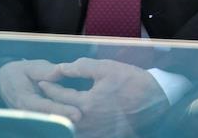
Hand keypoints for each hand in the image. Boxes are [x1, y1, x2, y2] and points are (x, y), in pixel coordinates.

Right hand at [0, 60, 80, 122]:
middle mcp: (28, 112)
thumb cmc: (20, 72)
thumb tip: (60, 72)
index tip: (77, 112)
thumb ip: (46, 71)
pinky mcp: (37, 117)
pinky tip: (75, 117)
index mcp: (26, 100)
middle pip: (50, 118)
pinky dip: (62, 118)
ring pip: (50, 121)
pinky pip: (49, 120)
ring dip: (65, 120)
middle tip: (83, 117)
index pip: (46, 107)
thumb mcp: (31, 67)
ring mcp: (32, 117)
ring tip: (83, 118)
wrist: (5, 81)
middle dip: (67, 118)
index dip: (62, 110)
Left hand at [38, 58, 168, 137]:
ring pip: (69, 129)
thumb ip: (82, 67)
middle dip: (50, 106)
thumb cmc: (131, 82)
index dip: (49, 87)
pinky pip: (82, 134)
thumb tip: (62, 67)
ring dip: (61, 118)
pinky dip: (74, 128)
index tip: (42, 82)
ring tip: (55, 109)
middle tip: (43, 97)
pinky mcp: (103, 137)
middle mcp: (87, 122)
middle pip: (60, 116)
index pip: (60, 97)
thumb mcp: (106, 68)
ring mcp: (95, 133)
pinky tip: (73, 119)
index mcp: (87, 104)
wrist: (155, 101)